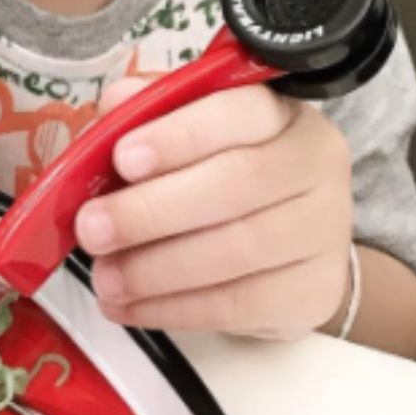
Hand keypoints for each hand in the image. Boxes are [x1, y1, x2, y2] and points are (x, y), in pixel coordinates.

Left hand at [73, 78, 353, 336]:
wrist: (294, 245)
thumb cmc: (227, 174)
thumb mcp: (191, 129)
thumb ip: (150, 112)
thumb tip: (115, 105)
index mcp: (282, 113)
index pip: (239, 111)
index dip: (180, 135)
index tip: (122, 159)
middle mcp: (315, 164)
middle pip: (237, 184)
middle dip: (153, 210)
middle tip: (92, 229)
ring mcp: (323, 231)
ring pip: (236, 251)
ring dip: (157, 269)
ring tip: (104, 276)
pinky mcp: (315, 292)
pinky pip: (239, 305)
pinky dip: (174, 309)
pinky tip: (131, 306)